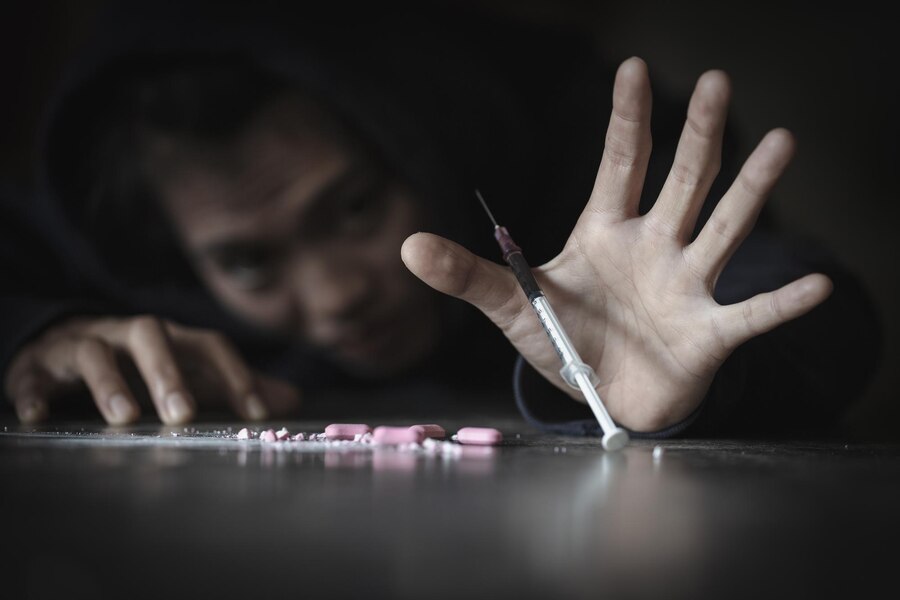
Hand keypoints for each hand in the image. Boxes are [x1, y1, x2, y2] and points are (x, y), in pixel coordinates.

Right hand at [4, 315, 300, 424]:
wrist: (65, 344)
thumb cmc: (139, 364)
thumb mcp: (189, 372)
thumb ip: (234, 387)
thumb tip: (292, 402)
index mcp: (170, 338)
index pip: (208, 344)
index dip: (235, 374)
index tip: (256, 413)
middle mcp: (127, 334)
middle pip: (150, 337)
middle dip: (168, 373)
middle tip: (183, 414)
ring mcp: (81, 346)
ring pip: (94, 351)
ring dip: (108, 382)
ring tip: (122, 416)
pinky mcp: (38, 365)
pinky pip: (32, 375)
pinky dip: (34, 393)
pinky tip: (38, 417)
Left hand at [401, 57, 831, 431]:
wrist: (603, 394)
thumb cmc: (565, 341)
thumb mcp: (513, 306)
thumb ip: (468, 274)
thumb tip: (406, 244)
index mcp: (606, 231)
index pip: (620, 163)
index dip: (627, 118)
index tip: (632, 67)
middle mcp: (655, 246)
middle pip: (682, 180)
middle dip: (698, 134)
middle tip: (719, 81)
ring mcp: (687, 286)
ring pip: (725, 228)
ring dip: (752, 189)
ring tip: (783, 142)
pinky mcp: (708, 334)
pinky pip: (750, 315)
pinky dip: (780, 304)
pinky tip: (818, 286)